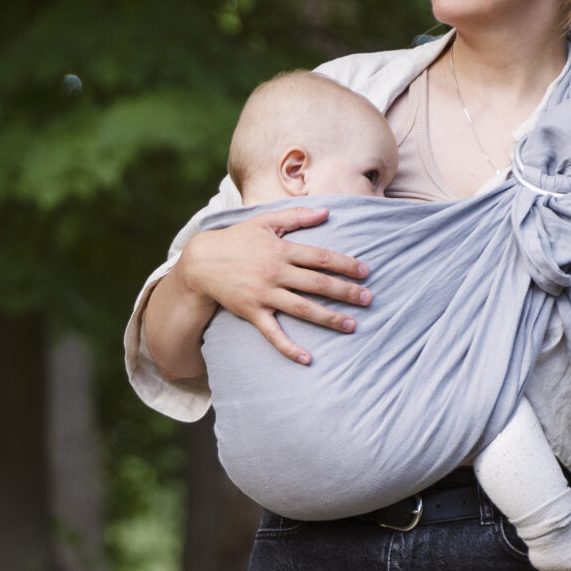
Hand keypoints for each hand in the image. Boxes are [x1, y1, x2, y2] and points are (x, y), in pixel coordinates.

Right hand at [163, 209, 370, 367]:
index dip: (346, 264)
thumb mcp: (265, 221)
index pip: (321, 258)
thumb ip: (296, 216)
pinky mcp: (252, 312)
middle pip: (318, 283)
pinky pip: (273, 333)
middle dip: (346, 292)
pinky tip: (308, 358)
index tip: (365, 272)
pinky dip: (289, 347)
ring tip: (351, 325)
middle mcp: (276, 272)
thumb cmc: (236, 239)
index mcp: (282, 249)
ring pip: (303, 308)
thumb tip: (326, 212)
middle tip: (368, 299)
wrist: (202, 262)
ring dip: (329, 318)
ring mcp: (265, 294)